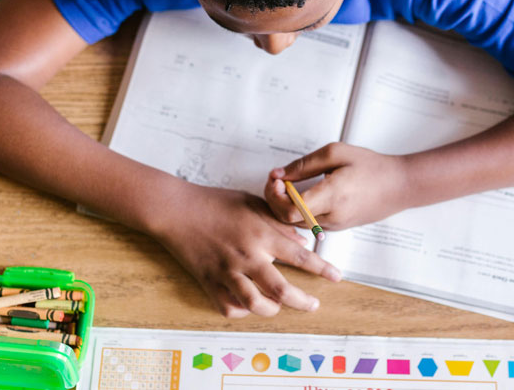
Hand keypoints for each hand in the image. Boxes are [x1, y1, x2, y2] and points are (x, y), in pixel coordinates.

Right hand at [151, 181, 341, 317]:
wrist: (176, 210)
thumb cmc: (213, 202)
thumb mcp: (252, 204)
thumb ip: (277, 222)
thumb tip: (299, 237)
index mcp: (261, 235)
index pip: (300, 257)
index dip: (322, 269)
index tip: (336, 277)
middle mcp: (247, 257)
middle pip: (282, 291)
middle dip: (303, 302)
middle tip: (312, 304)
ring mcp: (227, 272)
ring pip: (257, 305)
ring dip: (272, 310)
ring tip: (278, 306)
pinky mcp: (209, 282)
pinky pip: (229, 307)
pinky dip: (242, 310)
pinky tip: (248, 304)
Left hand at [264, 142, 410, 230]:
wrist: (399, 186)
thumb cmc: (371, 166)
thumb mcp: (336, 153)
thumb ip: (305, 164)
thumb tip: (279, 174)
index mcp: (332, 196)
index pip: (291, 209)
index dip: (276, 195)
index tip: (277, 178)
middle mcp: (332, 217)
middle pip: (288, 220)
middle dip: (275, 200)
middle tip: (278, 179)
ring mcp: (334, 226)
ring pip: (296, 224)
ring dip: (285, 206)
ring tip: (288, 185)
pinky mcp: (336, 227)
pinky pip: (308, 223)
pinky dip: (296, 211)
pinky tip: (299, 194)